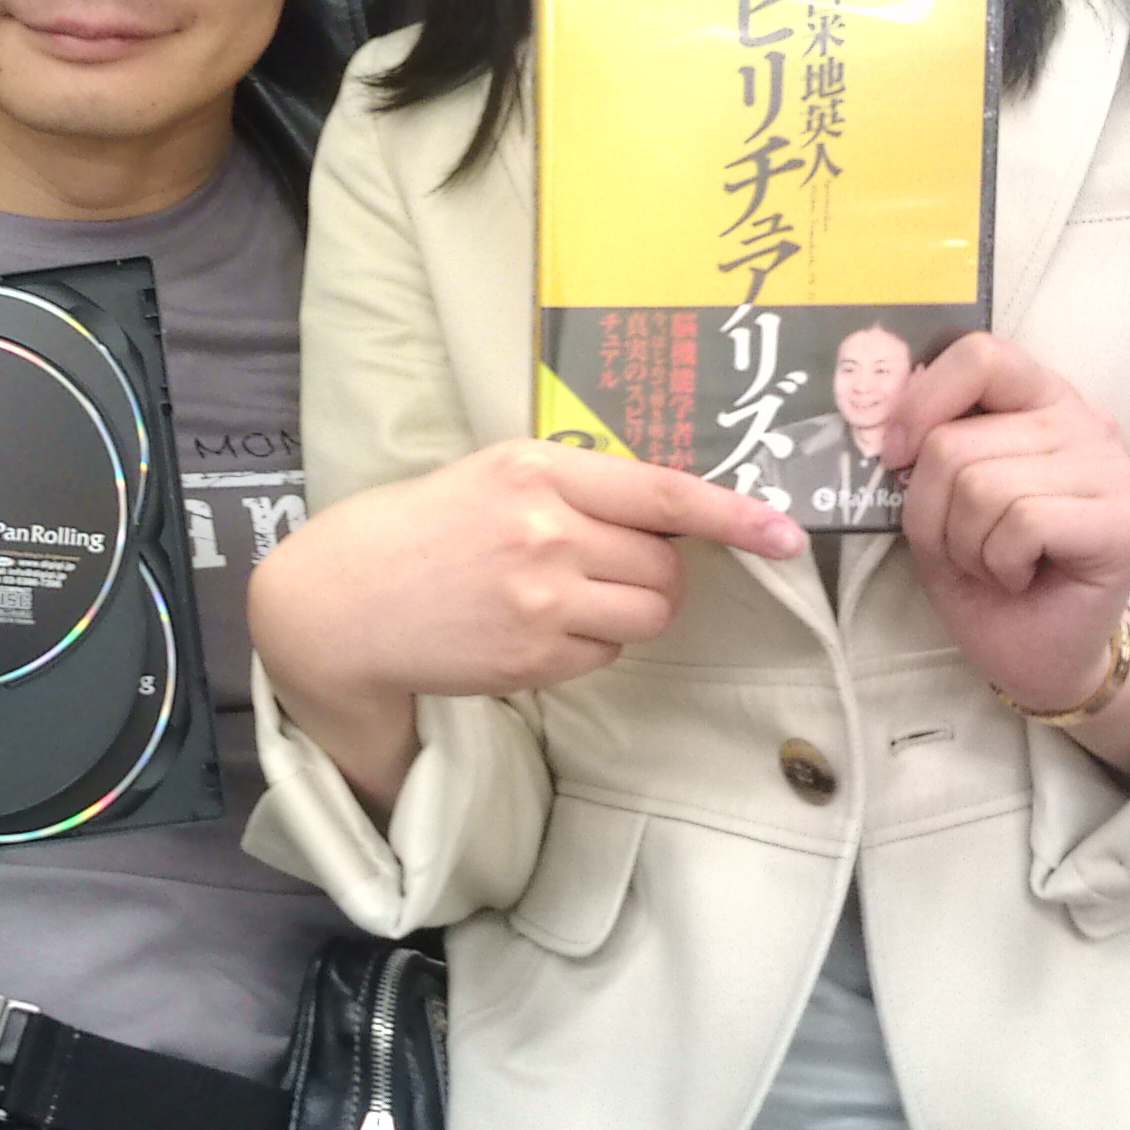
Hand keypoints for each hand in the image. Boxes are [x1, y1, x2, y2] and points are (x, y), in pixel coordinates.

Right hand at [249, 440, 803, 807]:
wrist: (342, 601)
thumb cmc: (419, 528)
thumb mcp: (493, 475)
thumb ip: (575, 485)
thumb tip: (668, 514)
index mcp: (537, 469)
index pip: (665, 493)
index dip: (736, 515)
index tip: (787, 533)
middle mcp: (546, 532)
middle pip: (666, 566)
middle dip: (658, 571)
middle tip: (608, 565)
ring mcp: (541, 602)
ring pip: (648, 614)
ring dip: (631, 610)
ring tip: (573, 597)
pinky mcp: (532, 660)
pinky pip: (606, 654)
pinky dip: (590, 645)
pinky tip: (535, 628)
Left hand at [881, 334, 1129, 719]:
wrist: (1035, 655)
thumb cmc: (986, 575)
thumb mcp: (937, 502)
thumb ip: (924, 450)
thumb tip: (884, 419)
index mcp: (1039, 402)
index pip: (980, 355)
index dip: (922, 403)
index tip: (894, 456)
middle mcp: (1085, 423)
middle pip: (957, 441)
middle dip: (932, 511)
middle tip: (962, 547)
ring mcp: (1112, 470)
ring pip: (982, 485)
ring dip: (964, 543)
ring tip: (993, 564)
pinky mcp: (1126, 522)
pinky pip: (1020, 522)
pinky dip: (997, 562)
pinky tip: (1019, 577)